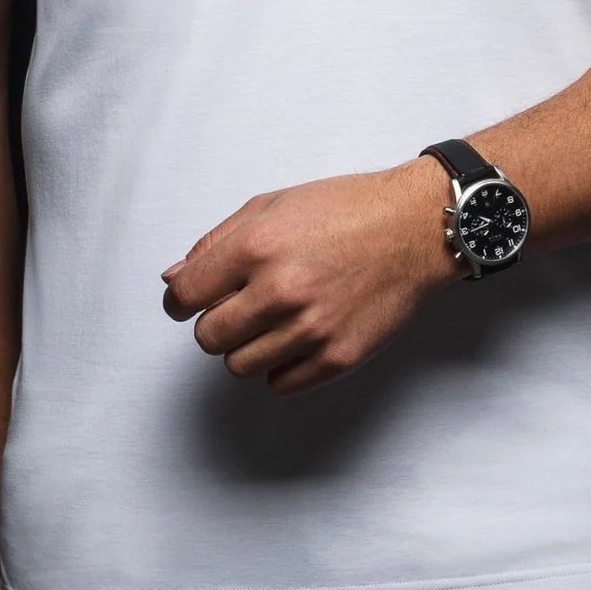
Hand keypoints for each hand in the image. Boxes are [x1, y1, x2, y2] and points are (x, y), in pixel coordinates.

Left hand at [159, 156, 464, 397]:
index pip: (185, 298)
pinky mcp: (337, 357)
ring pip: (239, 366)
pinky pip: (280, 383)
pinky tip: (298, 336)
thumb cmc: (346, 210)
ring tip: (275, 317)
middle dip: (217, 322)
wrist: (414, 229)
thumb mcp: (272, 206)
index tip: (190, 301)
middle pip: (208, 338)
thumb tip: (175, 281)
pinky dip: (281, 365)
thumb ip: (216, 244)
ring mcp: (310, 329)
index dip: (182, 300)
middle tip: (241, 304)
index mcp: (256, 247)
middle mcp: (279, 292)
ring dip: (248, 345)